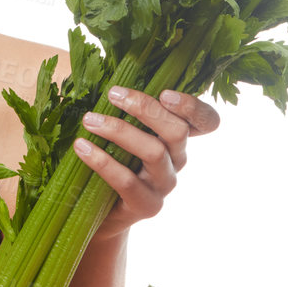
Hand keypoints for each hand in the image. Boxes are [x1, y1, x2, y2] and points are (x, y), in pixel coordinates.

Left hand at [71, 86, 219, 238]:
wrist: (102, 213)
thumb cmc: (112, 159)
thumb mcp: (123, 131)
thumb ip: (125, 107)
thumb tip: (104, 73)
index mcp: (177, 138)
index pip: (207, 122)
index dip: (194, 107)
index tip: (166, 92)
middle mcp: (178, 160)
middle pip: (177, 131)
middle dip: (145, 108)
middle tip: (113, 93)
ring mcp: (164, 184)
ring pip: (154, 152)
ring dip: (119, 130)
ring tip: (89, 119)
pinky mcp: (147, 205)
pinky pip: (127, 181)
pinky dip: (102, 161)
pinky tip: (81, 146)